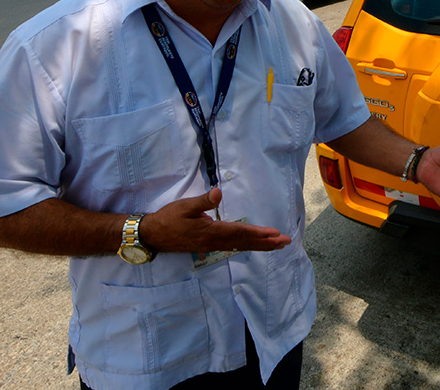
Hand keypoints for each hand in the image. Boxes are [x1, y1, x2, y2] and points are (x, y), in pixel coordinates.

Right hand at [141, 188, 290, 253]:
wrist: (153, 236)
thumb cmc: (168, 218)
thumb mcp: (184, 207)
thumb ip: (203, 202)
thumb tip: (218, 192)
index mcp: (211, 231)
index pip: (240, 232)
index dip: (258, 233)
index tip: (274, 234)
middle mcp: (215, 242)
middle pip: (245, 243)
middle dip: (266, 242)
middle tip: (285, 242)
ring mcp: (212, 246)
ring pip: (241, 247)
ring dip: (259, 246)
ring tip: (277, 246)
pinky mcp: (209, 246)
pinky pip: (233, 248)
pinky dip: (247, 247)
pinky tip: (253, 246)